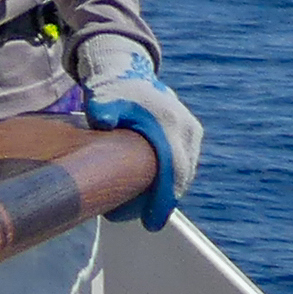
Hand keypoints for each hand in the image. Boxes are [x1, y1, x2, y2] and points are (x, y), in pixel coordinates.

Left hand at [75, 32, 202, 230]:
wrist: (127, 69)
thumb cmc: (111, 89)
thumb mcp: (102, 97)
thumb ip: (102, 108)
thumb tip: (102, 119)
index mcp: (168, 122)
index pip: (172, 171)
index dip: (163, 201)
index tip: (150, 224)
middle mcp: (186, 128)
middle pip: (180, 178)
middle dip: (161, 203)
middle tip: (138, 220)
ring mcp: (191, 131)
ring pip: (183, 173)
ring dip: (166, 194)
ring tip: (139, 209)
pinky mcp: (190, 134)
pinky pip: (182, 165)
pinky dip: (169, 180)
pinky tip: (150, 192)